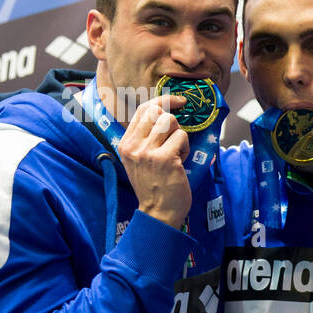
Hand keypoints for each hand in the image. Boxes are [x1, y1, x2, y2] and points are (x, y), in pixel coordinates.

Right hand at [118, 94, 190, 228]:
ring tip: (178, 151)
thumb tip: (162, 115)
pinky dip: (186, 147)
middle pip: (156, 110)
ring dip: (180, 134)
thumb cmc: (153, 186)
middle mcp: (133, 146)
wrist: (158, 212)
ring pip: (170, 121)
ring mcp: (148, 152)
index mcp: (125, 144)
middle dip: (173, 115)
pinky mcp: (165, 159)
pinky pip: (182, 137)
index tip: (177, 101)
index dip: (162, 100)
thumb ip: (144, 139)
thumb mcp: (139, 161)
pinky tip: (181, 161)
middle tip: (181, 122)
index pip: (142, 110)